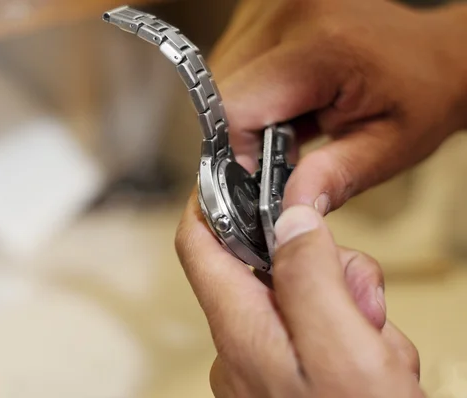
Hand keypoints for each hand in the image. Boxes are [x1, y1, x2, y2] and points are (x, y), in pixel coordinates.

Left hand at [175, 194, 421, 396]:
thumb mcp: (345, 354)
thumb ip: (312, 280)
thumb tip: (291, 222)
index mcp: (242, 331)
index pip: (201, 244)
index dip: (210, 201)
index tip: (230, 172)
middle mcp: (245, 346)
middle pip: (272, 268)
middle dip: (325, 270)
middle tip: (364, 301)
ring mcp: (269, 367)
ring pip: (306, 299)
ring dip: (352, 312)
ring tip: (380, 355)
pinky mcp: (293, 380)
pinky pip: (319, 335)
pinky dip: (354, 340)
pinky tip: (378, 370)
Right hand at [210, 0, 466, 213]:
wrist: (435, 54)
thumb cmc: (421, 95)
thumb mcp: (388, 147)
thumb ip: (334, 177)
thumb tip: (288, 209)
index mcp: (324, 48)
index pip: (236, 108)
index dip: (239, 150)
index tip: (263, 172)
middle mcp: (290, 15)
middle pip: (224, 91)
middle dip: (244, 130)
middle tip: (286, 144)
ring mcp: (276, 6)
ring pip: (224, 75)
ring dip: (248, 107)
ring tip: (293, 116)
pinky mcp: (268, 8)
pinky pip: (235, 59)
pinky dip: (253, 87)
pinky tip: (287, 94)